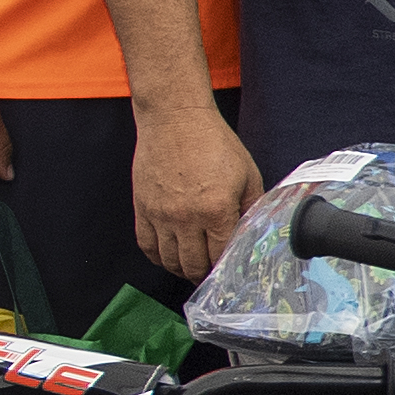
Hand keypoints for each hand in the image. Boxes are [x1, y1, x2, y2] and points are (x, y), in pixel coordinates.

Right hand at [130, 100, 263, 280]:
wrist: (175, 119)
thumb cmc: (214, 142)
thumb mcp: (246, 174)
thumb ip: (251, 207)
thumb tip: (252, 234)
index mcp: (216, 210)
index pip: (220, 255)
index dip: (225, 267)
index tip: (228, 271)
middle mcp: (186, 217)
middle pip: (193, 265)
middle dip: (204, 274)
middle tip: (210, 275)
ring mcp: (161, 214)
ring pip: (169, 260)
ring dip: (181, 270)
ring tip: (191, 268)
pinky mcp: (142, 208)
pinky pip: (146, 245)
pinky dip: (158, 258)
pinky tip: (169, 257)